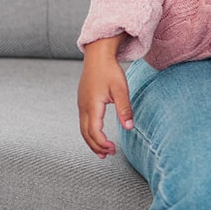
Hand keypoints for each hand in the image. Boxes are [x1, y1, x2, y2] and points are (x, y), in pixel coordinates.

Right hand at [77, 34, 133, 157]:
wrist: (98, 55)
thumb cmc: (110, 70)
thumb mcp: (121, 89)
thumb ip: (124, 109)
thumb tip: (129, 128)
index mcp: (92, 106)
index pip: (94, 132)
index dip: (102, 143)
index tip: (113, 150)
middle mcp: (83, 107)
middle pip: (86, 134)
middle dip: (96, 146)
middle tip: (108, 154)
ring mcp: (81, 104)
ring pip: (83, 129)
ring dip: (92, 141)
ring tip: (102, 151)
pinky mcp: (83, 100)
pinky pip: (83, 121)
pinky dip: (89, 131)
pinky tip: (97, 132)